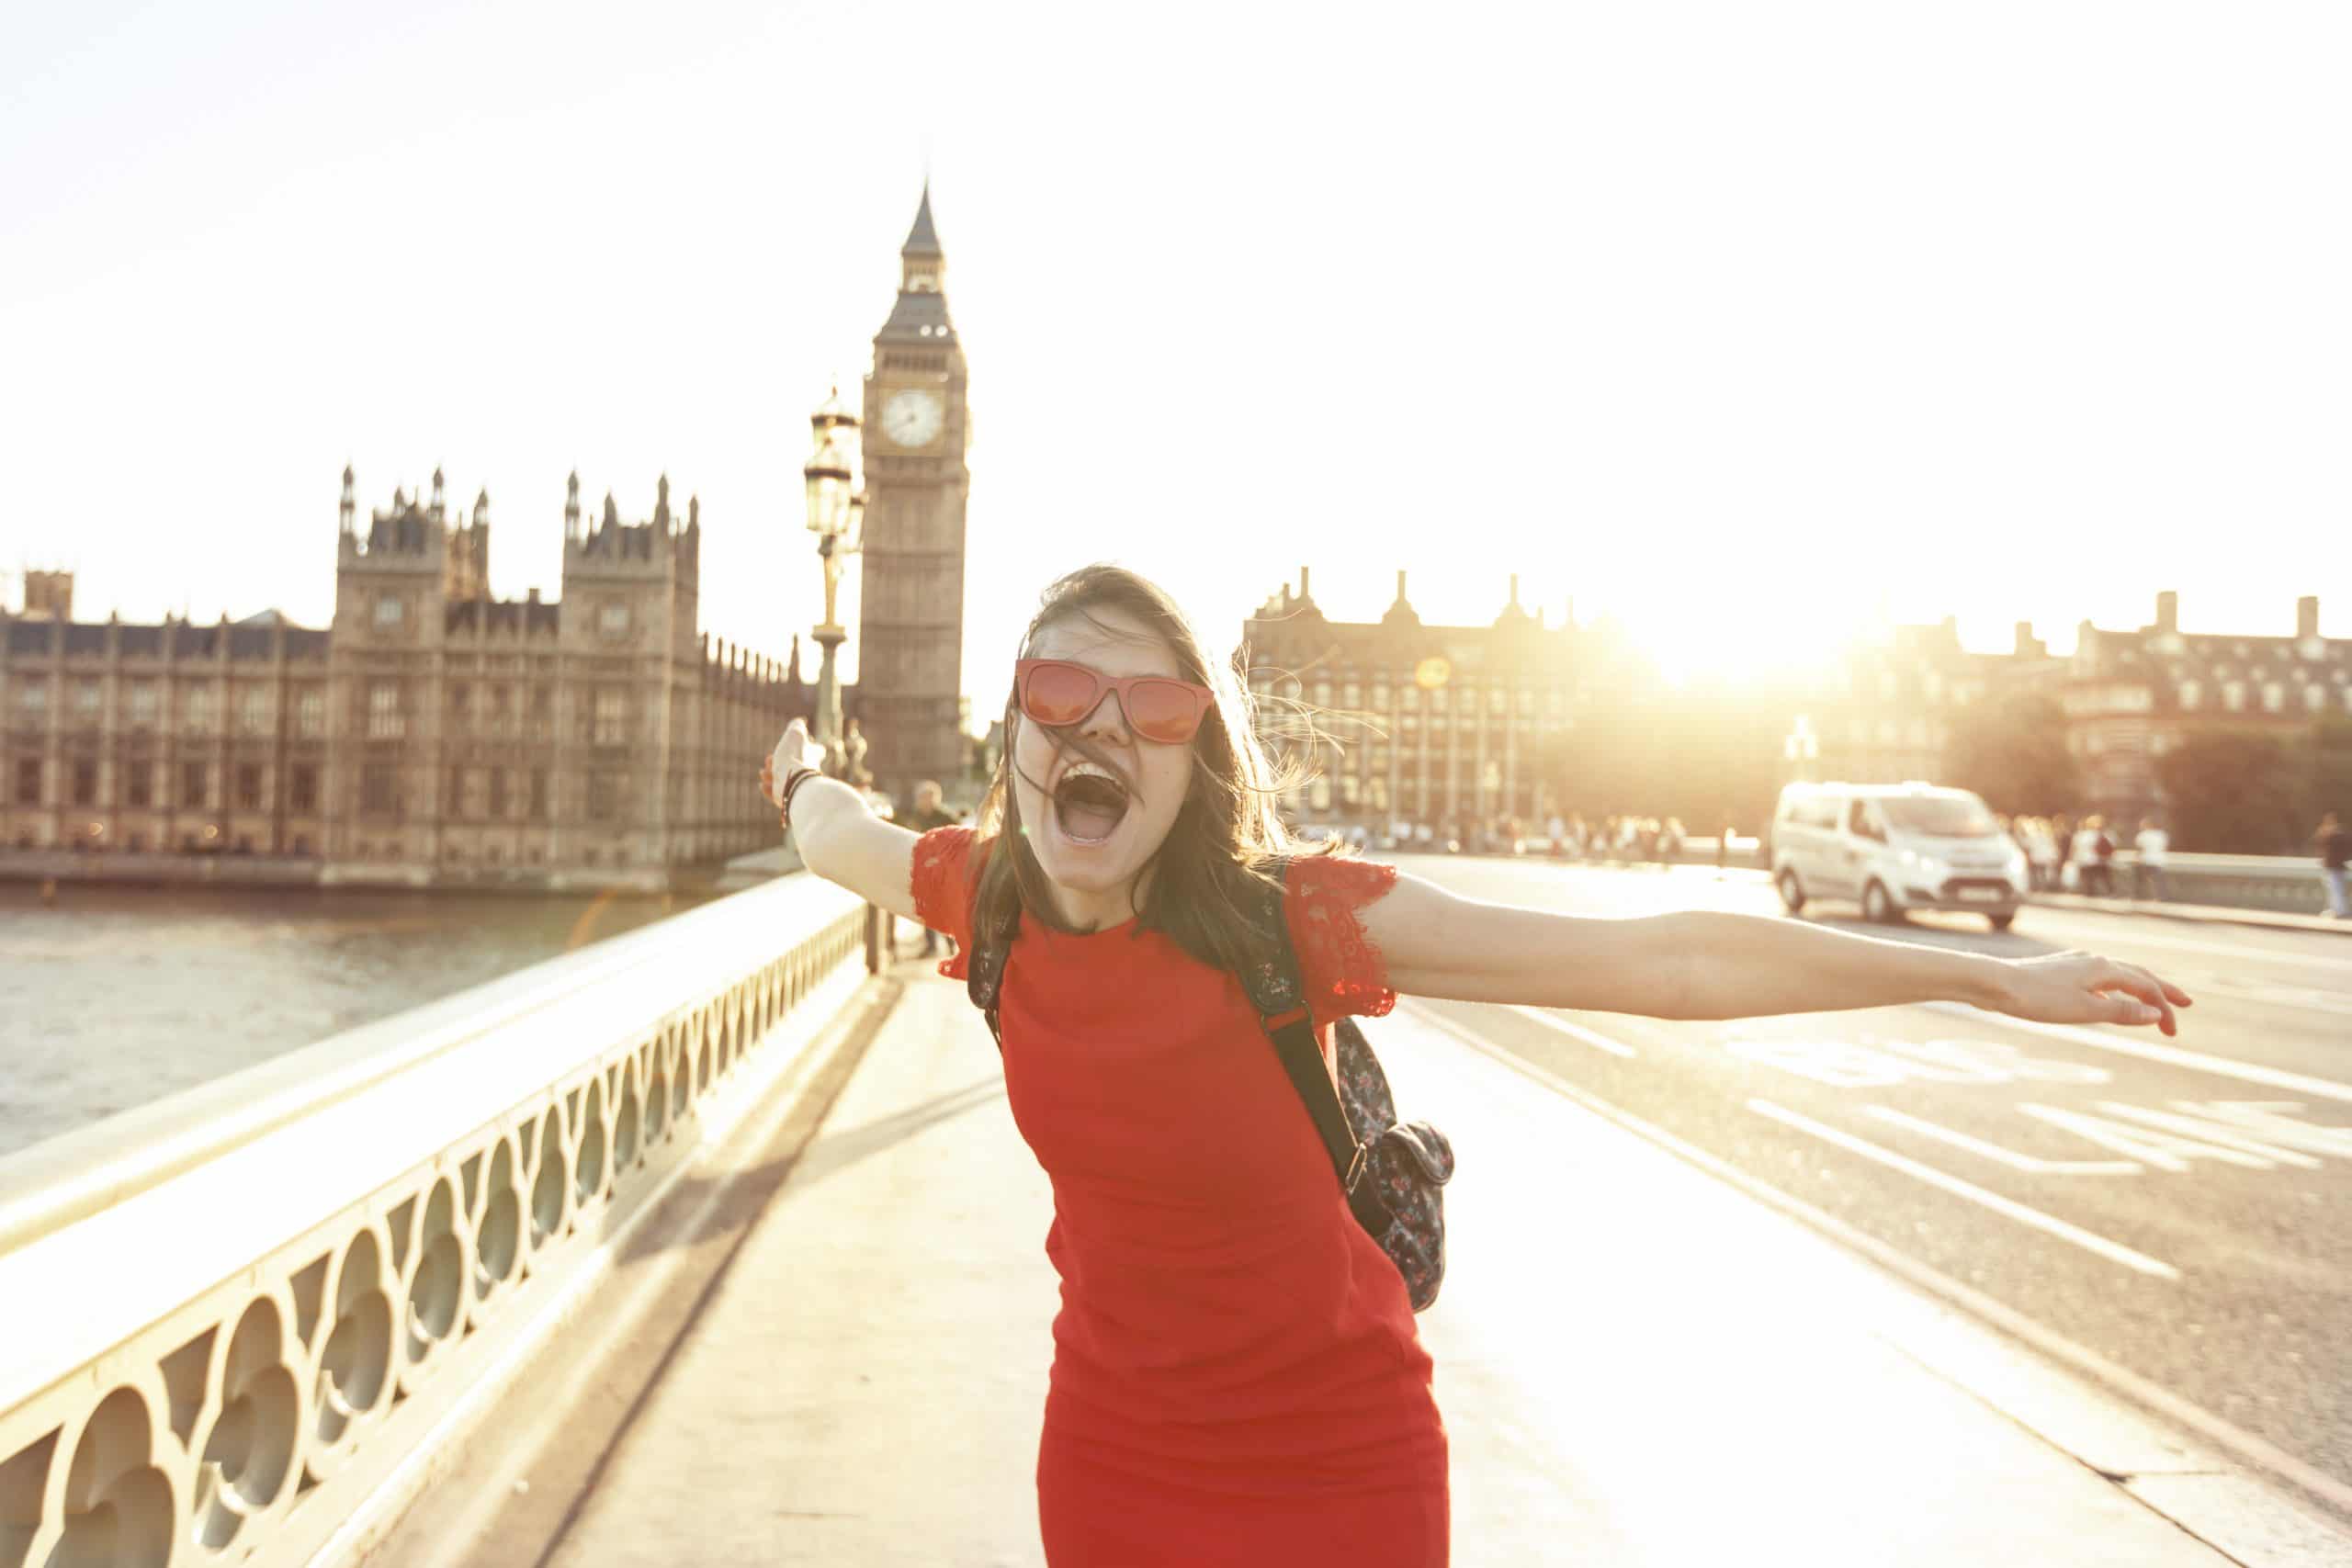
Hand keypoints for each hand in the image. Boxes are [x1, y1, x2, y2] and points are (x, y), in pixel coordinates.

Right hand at [760, 718, 825, 806]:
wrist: (793, 785)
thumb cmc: (794, 758)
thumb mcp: (795, 735)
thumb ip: (796, 726)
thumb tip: (800, 721)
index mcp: (812, 756)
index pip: (817, 749)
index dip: (810, 745)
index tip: (803, 743)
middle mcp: (808, 772)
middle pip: (793, 765)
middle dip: (777, 761)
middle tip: (769, 760)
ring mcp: (798, 786)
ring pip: (782, 779)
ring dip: (770, 775)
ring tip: (763, 773)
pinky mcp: (789, 799)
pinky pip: (777, 794)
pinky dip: (769, 789)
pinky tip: (763, 785)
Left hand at [1995, 951, 2192, 1035]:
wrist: (1993, 984)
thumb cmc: (2038, 998)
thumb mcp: (2085, 1010)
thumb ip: (2122, 1011)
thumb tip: (2156, 1013)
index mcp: (2104, 968)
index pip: (2146, 987)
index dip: (2163, 1009)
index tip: (2173, 1033)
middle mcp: (2093, 960)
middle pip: (2137, 974)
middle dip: (2162, 990)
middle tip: (2186, 1003)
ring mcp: (2075, 964)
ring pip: (2117, 974)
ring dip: (2138, 988)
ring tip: (2151, 1002)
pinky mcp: (2060, 971)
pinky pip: (2097, 979)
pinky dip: (2113, 990)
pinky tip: (2107, 1000)